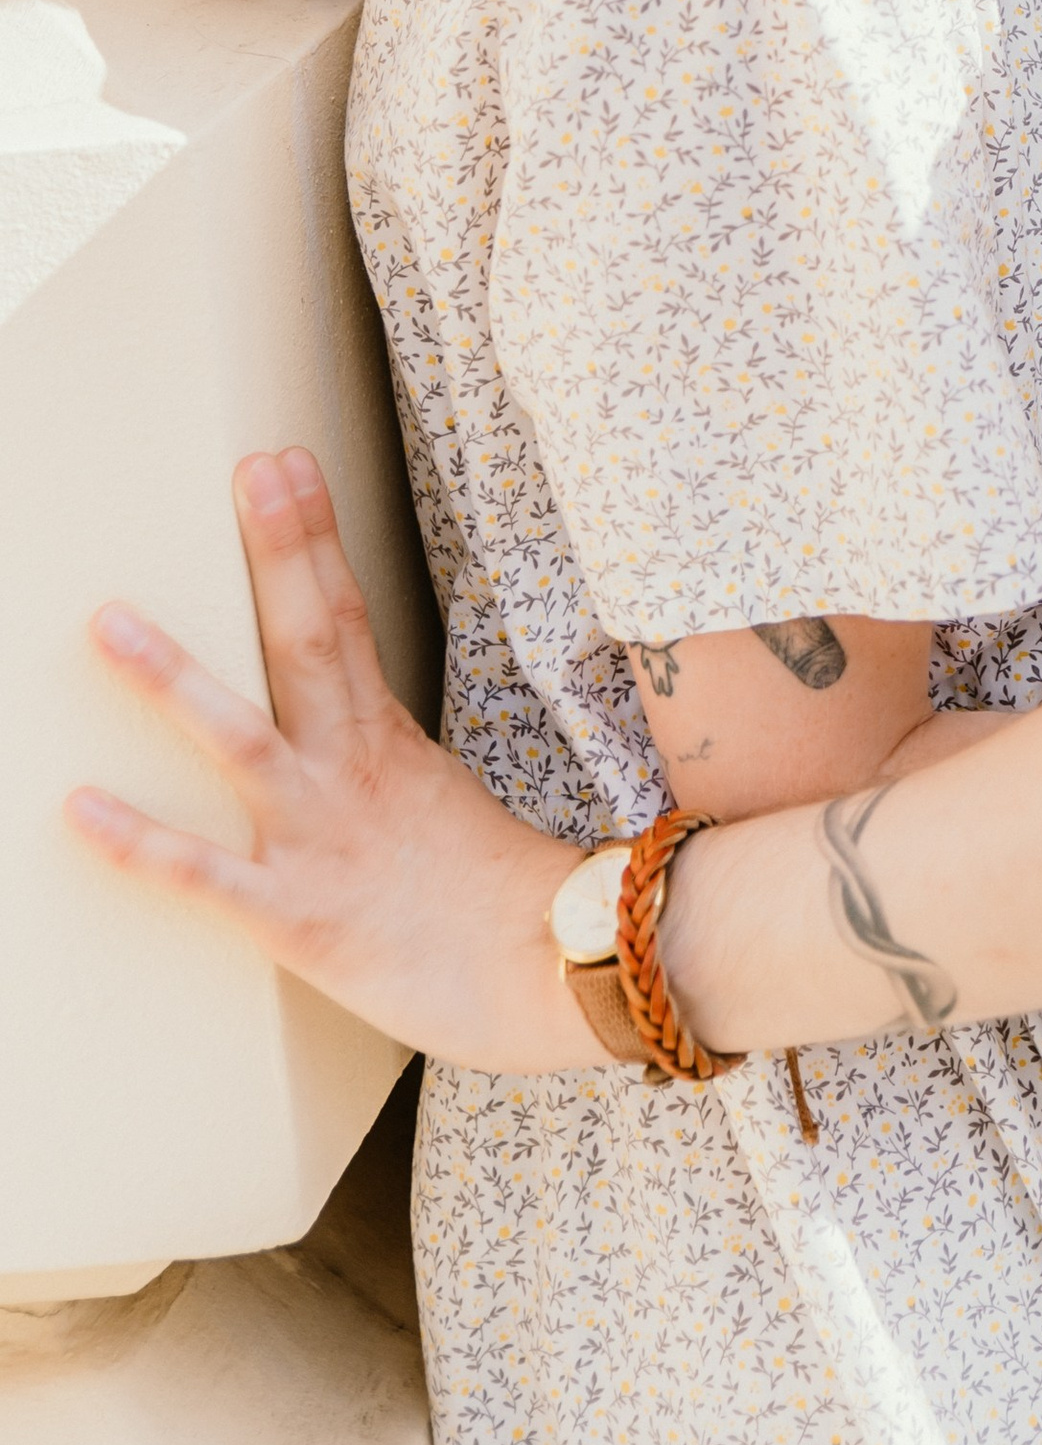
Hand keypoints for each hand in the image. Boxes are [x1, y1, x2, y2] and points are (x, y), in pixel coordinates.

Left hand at [68, 450, 586, 1072]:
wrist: (560, 978)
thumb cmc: (516, 915)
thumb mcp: (452, 823)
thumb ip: (403, 786)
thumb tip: (372, 768)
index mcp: (390, 746)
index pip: (348, 615)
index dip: (312, 538)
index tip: (287, 466)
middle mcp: (353, 774)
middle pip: (310, 639)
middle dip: (279, 550)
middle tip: (252, 473)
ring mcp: (322, 839)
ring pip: (238, 741)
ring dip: (170, 680)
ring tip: (108, 624)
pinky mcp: (297, 916)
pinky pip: (204, 876)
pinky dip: (138, 843)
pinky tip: (79, 809)